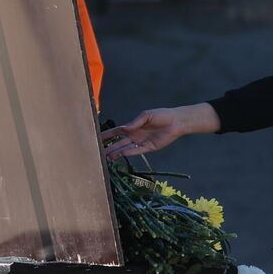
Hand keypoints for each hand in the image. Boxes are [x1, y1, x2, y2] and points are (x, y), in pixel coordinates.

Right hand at [100, 104, 217, 159]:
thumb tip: (124, 128)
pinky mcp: (149, 147)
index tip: (96, 138)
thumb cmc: (162, 115)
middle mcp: (135, 136)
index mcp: (133, 127)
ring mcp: (141, 142)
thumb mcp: (147, 115)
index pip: (116, 132)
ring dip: (116, 153)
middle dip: (109, 147)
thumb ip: (135, 122)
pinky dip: (128, 153)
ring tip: (106, 157)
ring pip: (125, 149)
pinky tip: (120, 155)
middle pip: (119, 143)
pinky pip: (136, 151)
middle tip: (98, 153)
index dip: (107, 135)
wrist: (177, 121)